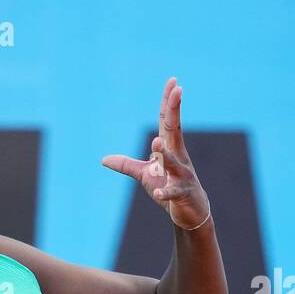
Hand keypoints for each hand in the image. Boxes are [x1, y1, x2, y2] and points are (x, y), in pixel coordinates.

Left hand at [101, 76, 210, 229]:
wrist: (191, 211)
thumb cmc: (169, 187)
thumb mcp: (144, 175)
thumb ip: (126, 165)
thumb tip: (103, 159)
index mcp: (169, 149)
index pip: (168, 122)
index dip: (168, 102)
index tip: (173, 82)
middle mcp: (178, 157)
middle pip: (174, 131)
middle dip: (175, 111)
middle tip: (178, 91)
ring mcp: (182, 175)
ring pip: (174, 162)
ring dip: (165, 153)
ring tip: (155, 143)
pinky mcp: (182, 193)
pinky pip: (173, 192)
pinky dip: (165, 192)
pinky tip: (158, 192)